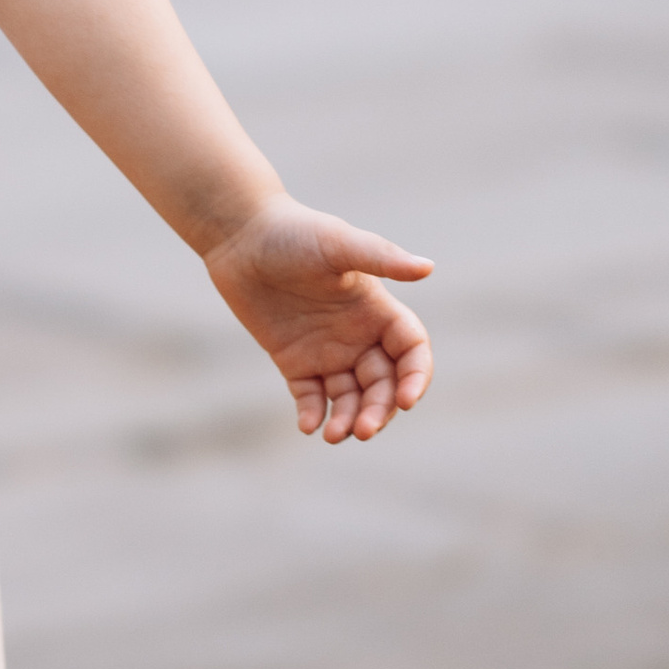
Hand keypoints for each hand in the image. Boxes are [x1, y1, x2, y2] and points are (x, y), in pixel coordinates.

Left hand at [203, 195, 432, 444]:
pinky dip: (313, 414)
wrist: (241, 236)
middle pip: (383, 384)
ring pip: (349, 397)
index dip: (416, 377)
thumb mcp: (339, 244)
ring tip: (335, 435)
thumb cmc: (295, 232)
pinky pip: (311, 397)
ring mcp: (327, 351)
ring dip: (348, 419)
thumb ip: (382, 258)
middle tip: (363, 430)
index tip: (406, 401)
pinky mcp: (294, 362)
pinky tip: (308, 426)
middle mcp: (359, 336)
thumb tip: (427, 268)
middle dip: (378, 410)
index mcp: (378, 310)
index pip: (411, 352)